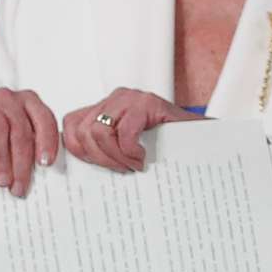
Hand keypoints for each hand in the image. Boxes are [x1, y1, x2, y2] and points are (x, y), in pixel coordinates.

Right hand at [0, 88, 59, 196]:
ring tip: (2, 180)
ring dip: (2, 157)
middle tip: (19, 186)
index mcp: (28, 101)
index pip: (44, 118)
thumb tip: (42, 176)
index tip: (45, 164)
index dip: (47, 141)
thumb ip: (32, 149)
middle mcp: (7, 98)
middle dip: (22, 161)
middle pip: (20, 128)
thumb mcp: (19, 140)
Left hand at [60, 88, 202, 171]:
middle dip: (98, 159)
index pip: (70, 124)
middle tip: (120, 170)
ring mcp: (130, 98)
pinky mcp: (147, 102)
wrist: (201, 139)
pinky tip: (142, 159)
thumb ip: (104, 150)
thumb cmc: (162, 147)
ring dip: (114, 157)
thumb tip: (76, 174)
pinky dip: (130, 151)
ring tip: (132, 166)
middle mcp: (114, 98)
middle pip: (82, 131)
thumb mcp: (125, 148)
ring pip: (98, 131)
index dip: (76, 150)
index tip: (93, 169)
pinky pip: (124, 131)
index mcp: (105, 107)